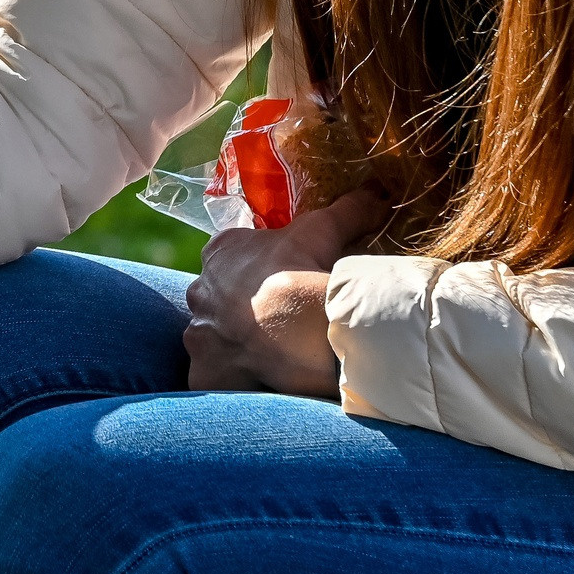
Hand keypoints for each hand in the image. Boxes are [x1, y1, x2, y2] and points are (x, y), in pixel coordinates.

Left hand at [182, 188, 385, 396]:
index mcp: (221, 253)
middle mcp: (199, 291)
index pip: (233, 256)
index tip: (285, 282)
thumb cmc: (302, 274)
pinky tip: (262, 382)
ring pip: (216, 339)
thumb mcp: (324, 232)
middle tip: (282, 323)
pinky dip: (235, 379)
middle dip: (244, 310)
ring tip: (276, 357)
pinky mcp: (204, 373)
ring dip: (239, 346)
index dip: (261, 269)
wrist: (295, 333)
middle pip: (221, 299)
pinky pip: (216, 377)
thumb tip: (374, 190)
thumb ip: (346, 210)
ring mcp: (199, 335)